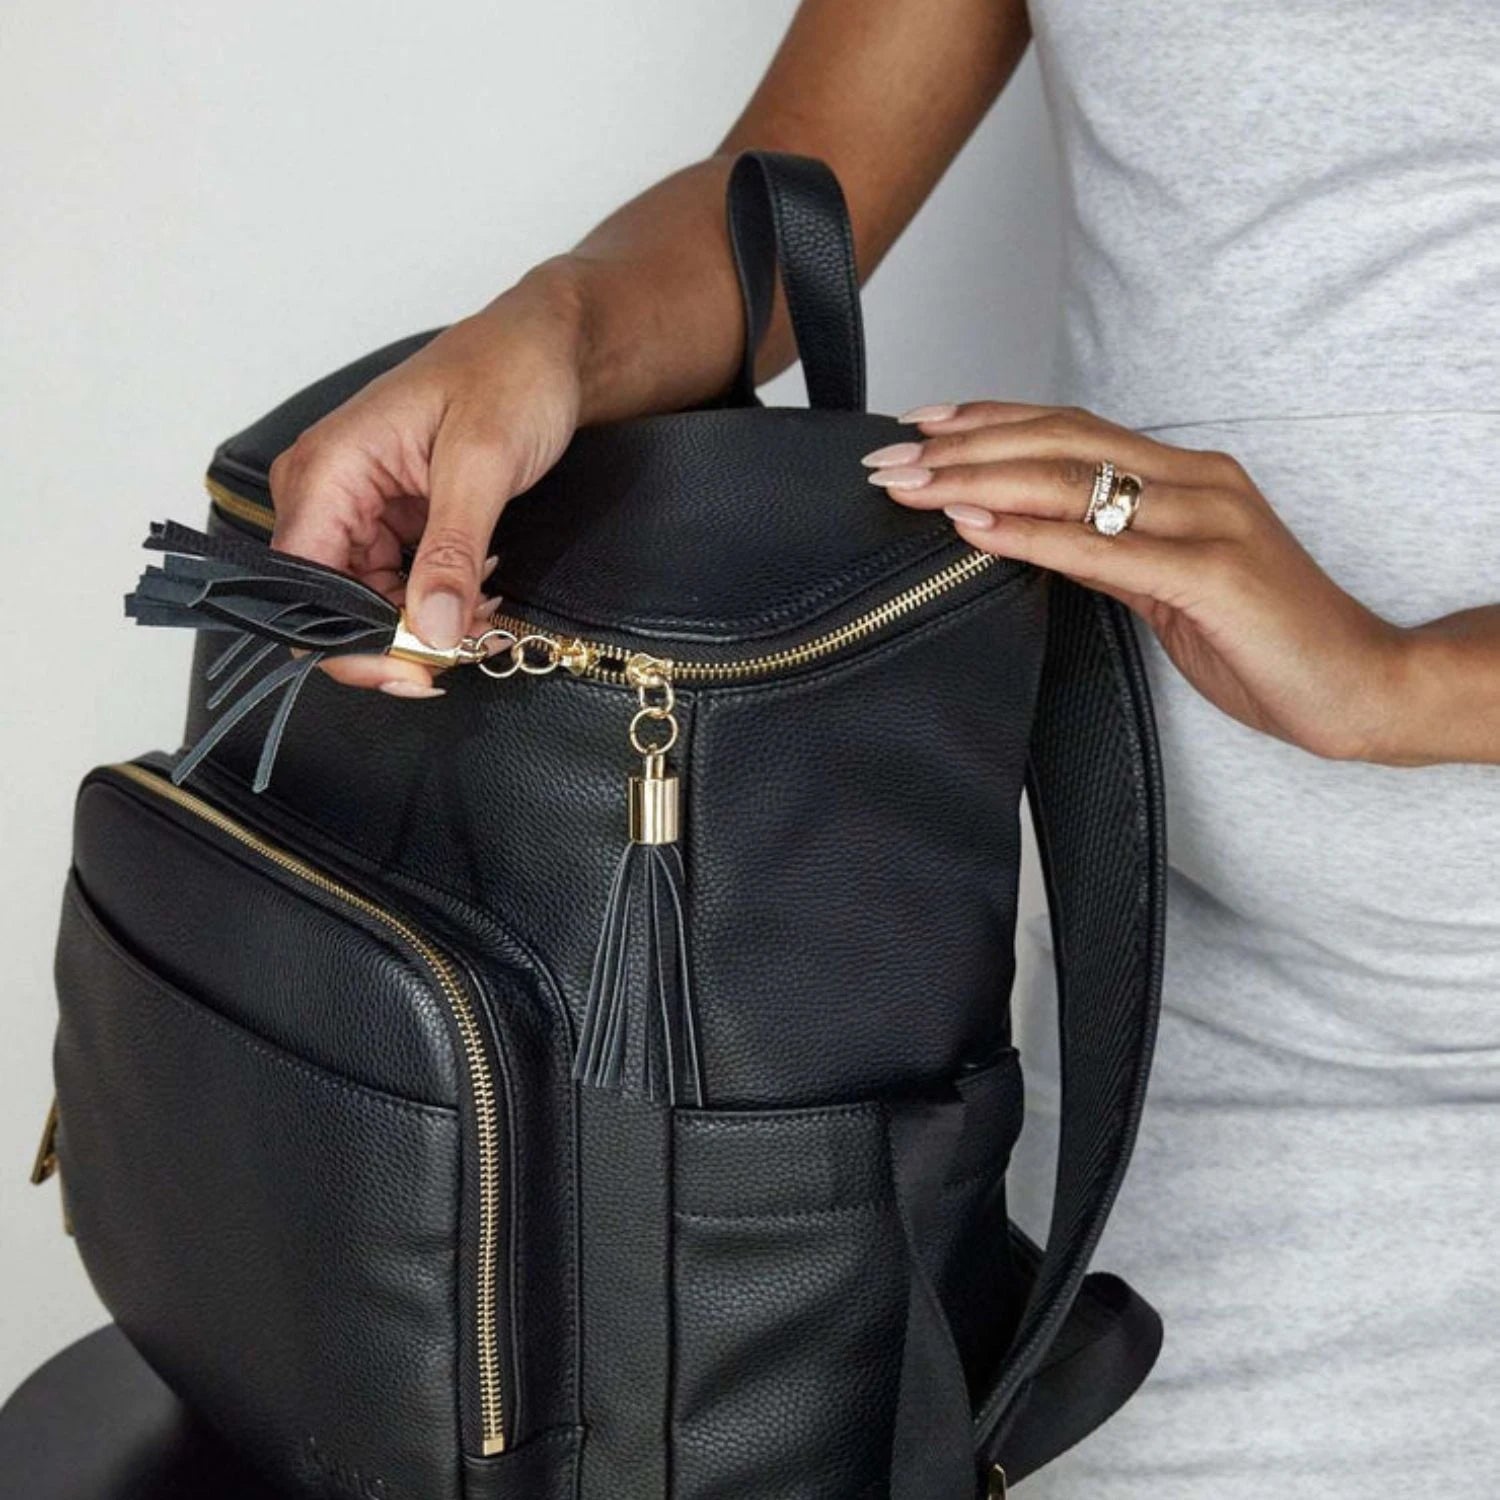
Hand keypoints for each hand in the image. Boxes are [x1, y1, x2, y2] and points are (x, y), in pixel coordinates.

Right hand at [268, 266, 586, 693]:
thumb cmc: (510, 377)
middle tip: (471, 644)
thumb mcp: (483, 465)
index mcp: (326, 470)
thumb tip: (428, 634)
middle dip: (400, 640)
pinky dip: (438, 601)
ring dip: (426, 624)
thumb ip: (450, 553)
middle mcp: (324, 492)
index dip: (352, 646)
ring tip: (487, 611)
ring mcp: (354, 508)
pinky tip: (480, 590)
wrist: (545, 347)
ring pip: (368, 604)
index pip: (304, 588)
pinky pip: (395, 585)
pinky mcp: (386, 520)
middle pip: (333, 606)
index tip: (418, 674)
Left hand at [866, 401, 1415, 762]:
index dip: (990, 420)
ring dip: (979, 480)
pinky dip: (1033, 534)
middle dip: (963, 446)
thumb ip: (1105, 551)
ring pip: (1073, 482)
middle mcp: (1196, 480)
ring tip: (912, 484)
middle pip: (1059, 442)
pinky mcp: (1214, 573)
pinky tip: (976, 527)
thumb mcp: (1166, 585)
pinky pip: (1104, 548)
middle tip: (889, 457)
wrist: (1358, 686)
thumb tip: (1019, 535)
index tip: (921, 423)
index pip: (1070, 428)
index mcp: (1185, 475)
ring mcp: (1208, 520)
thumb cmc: (1260, 639)